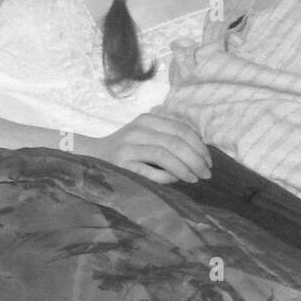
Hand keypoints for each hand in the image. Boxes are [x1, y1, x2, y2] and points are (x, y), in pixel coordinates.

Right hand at [80, 111, 211, 183]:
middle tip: (206, 173)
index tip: (209, 160)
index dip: (200, 146)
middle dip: (197, 159)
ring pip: (166, 155)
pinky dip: (169, 176)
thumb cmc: (127, 149)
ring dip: (186, 168)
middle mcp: (137, 130)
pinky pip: (152, 171)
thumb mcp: (148, 136)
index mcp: (147, 120)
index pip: (182, 130)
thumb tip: (202, 154)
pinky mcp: (121, 164)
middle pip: (177, 142)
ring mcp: (128, 147)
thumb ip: (170, 139)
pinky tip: (178, 180)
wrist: (91, 156)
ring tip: (196, 178)